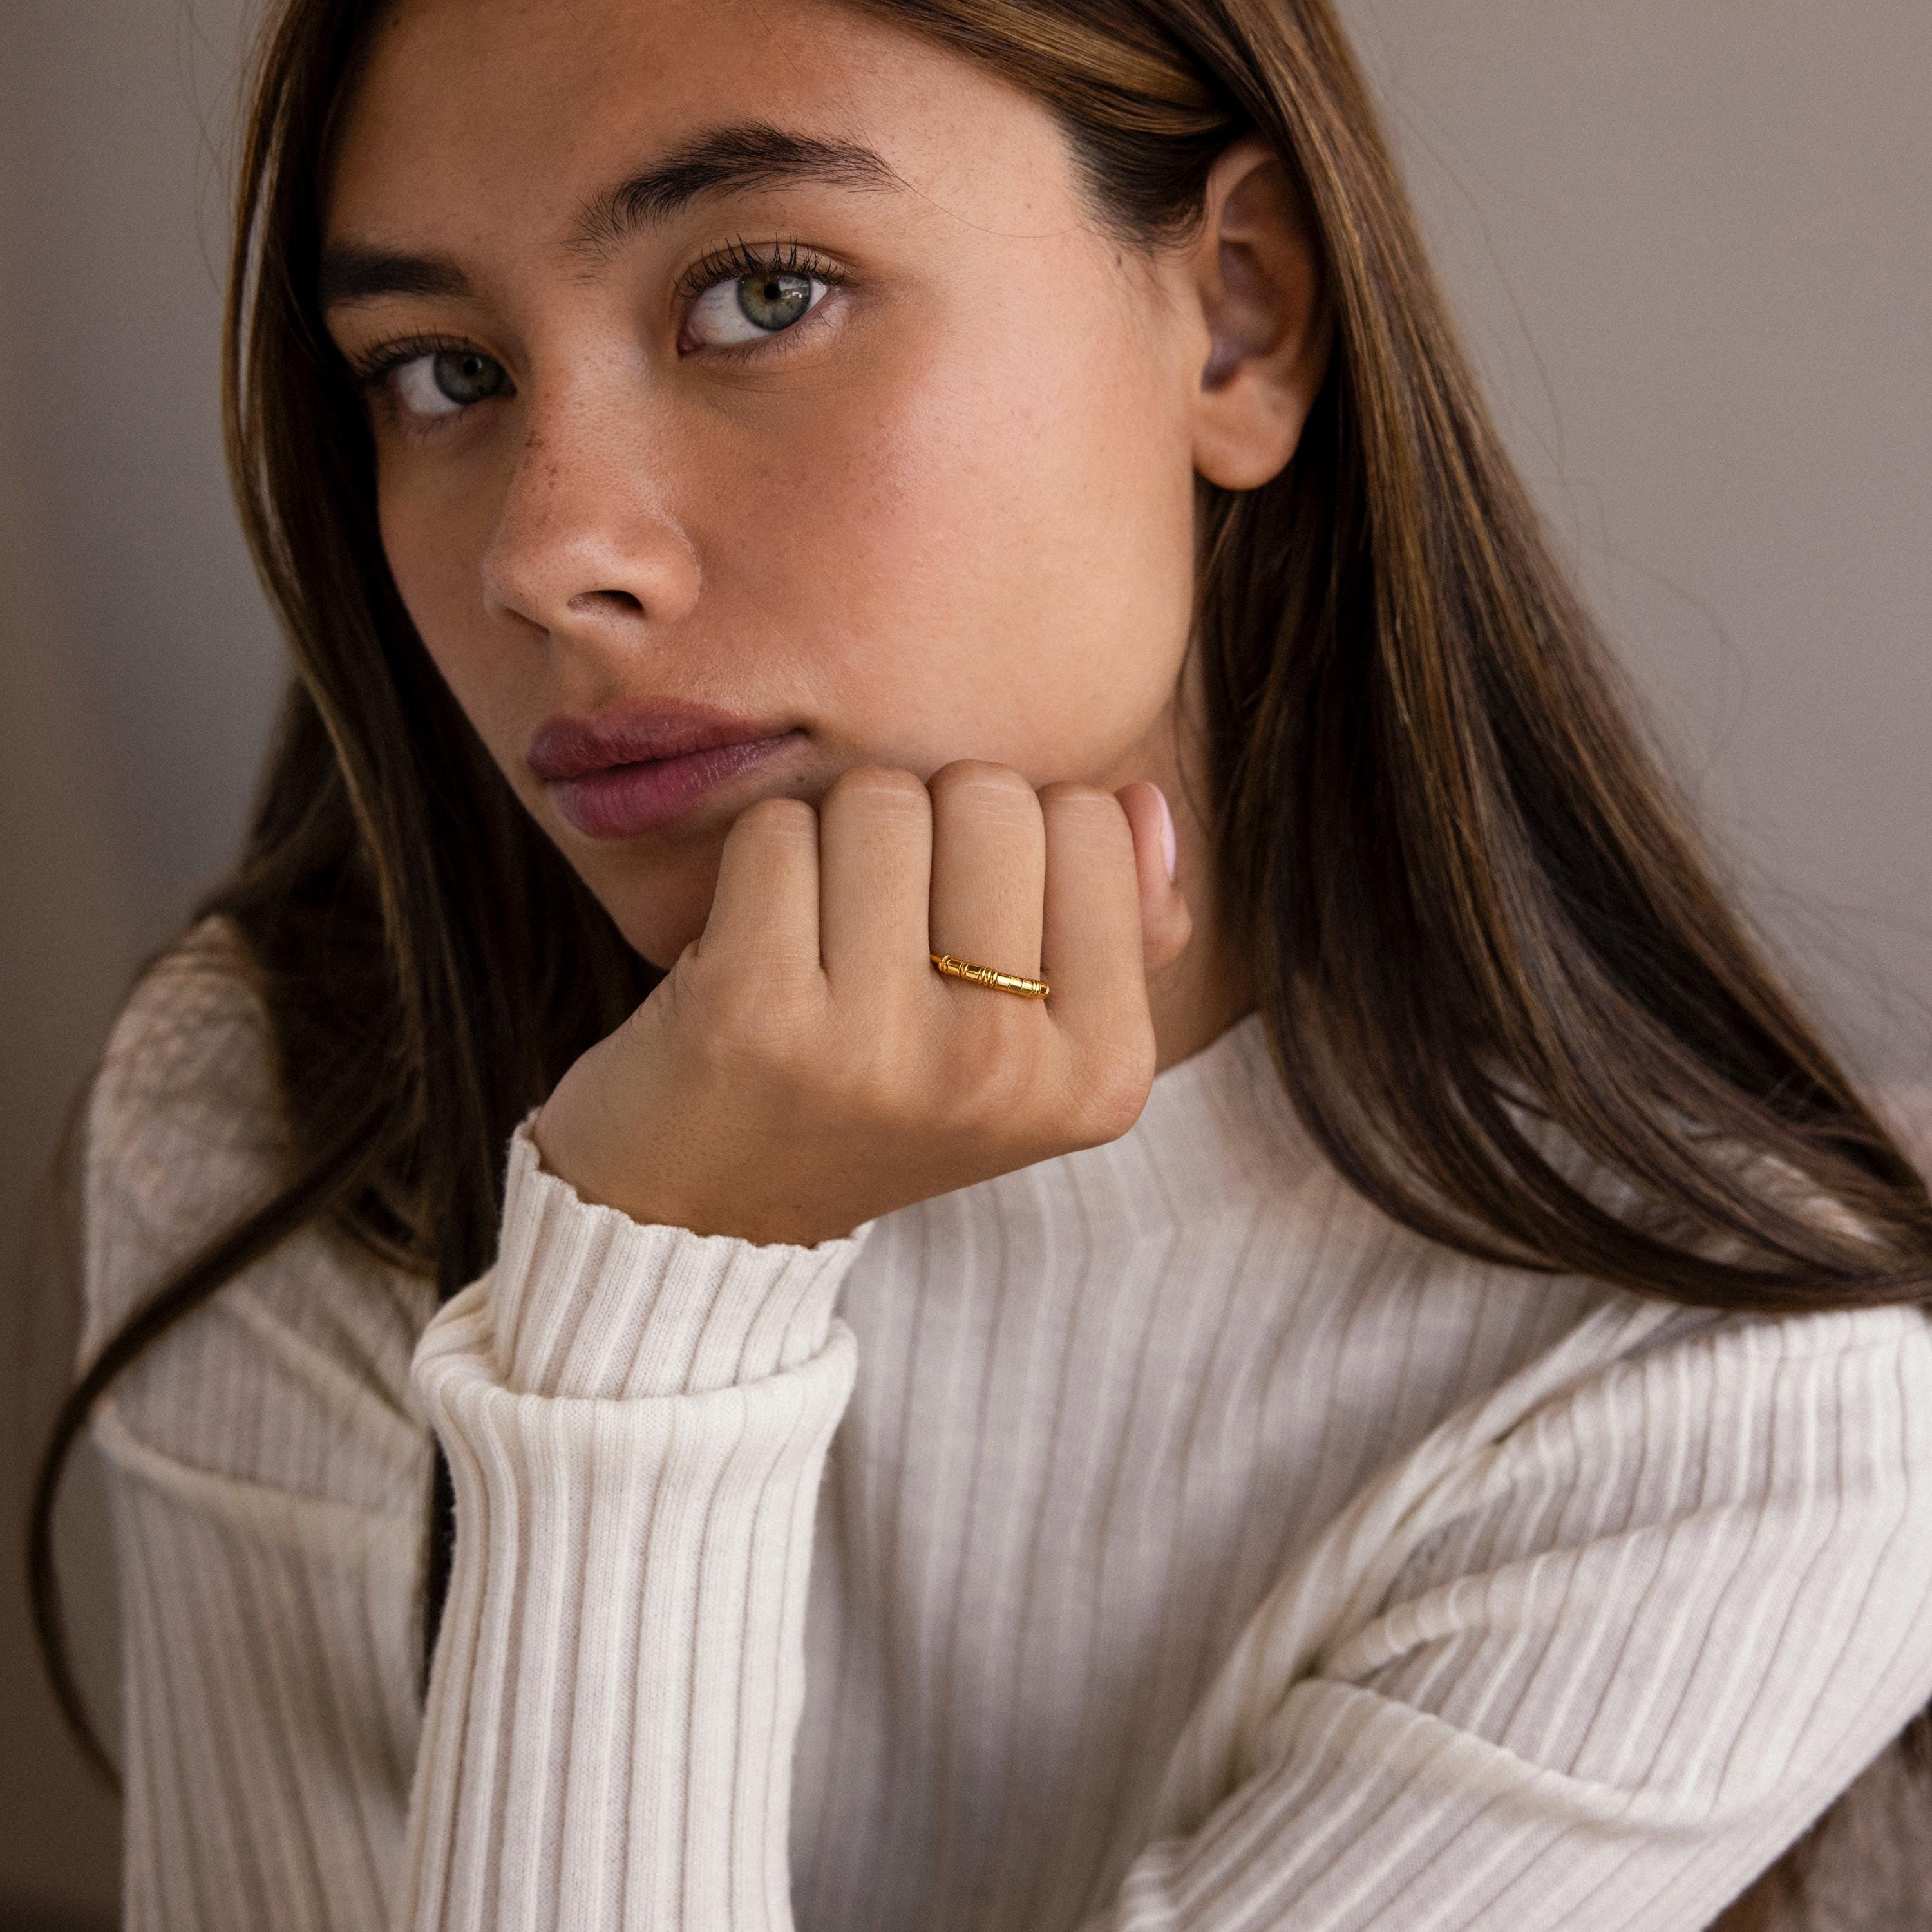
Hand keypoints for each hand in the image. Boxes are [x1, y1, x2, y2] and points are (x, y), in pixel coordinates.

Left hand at [530, 760, 1193, 1245]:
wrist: (707, 1220)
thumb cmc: (879, 1100)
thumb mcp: (1030, 1047)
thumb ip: (1117, 930)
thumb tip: (1142, 802)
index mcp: (1102, 1074)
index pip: (1088, 819)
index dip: (1016, 843)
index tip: (971, 925)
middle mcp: (1003, 1069)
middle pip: (989, 796)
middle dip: (930, 825)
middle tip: (887, 921)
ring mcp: (879, 1046)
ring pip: (880, 799)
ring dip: (838, 837)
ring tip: (821, 935)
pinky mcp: (756, 1014)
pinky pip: (776, 830)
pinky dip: (757, 862)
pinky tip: (752, 942)